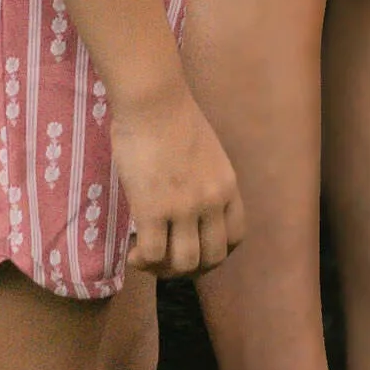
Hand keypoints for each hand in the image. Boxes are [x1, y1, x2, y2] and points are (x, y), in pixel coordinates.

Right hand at [112, 82, 244, 276]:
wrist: (153, 100)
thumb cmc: (170, 116)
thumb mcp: (205, 152)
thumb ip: (203, 181)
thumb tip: (187, 204)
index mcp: (226, 185)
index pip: (235, 238)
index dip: (215, 252)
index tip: (192, 247)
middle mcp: (211, 200)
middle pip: (213, 258)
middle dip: (190, 268)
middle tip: (166, 259)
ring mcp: (184, 207)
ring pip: (186, 263)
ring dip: (165, 269)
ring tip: (147, 257)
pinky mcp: (153, 209)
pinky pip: (154, 255)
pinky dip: (143, 261)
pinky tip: (134, 251)